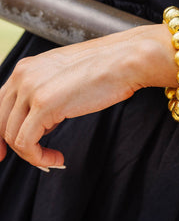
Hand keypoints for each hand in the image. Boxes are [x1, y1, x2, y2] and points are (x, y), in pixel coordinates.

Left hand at [0, 25, 175, 168]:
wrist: (124, 60)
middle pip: (0, 120)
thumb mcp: (66, 77)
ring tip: (52, 159)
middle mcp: (22, 76)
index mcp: (26, 68)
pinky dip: (38, 157)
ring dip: (30, 155)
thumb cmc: (106, 68)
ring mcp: (31, 89)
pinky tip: (57, 158)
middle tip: (27, 159)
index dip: (0, 130)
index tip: (5, 149)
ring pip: (12, 135)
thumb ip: (47, 94)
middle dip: (8, 145)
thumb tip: (43, 121)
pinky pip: (26, 142)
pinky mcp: (44, 105)